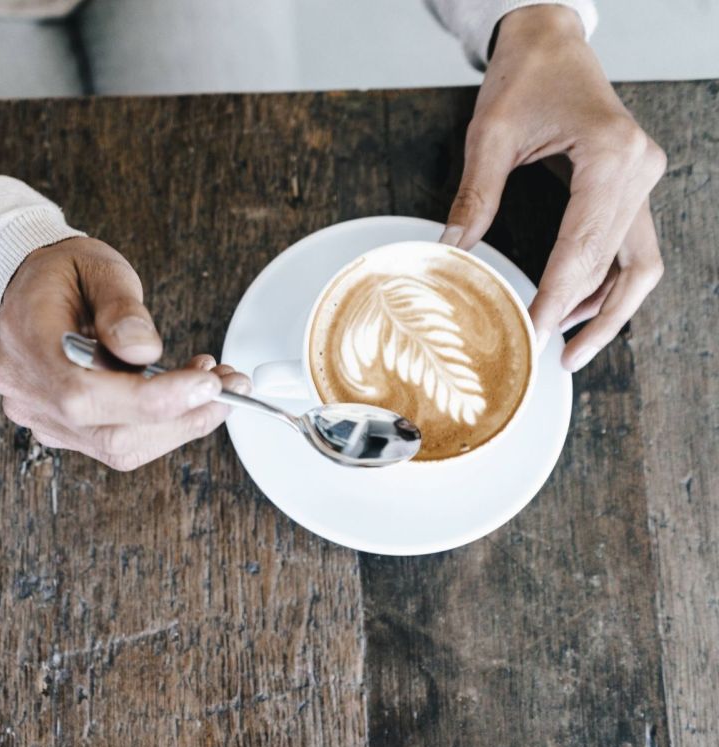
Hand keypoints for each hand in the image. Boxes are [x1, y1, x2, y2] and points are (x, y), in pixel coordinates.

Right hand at [0, 238, 249, 470]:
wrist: (28, 290)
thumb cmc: (62, 275)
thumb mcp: (97, 268)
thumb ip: (121, 308)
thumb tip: (144, 351)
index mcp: (28, 345)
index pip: (85, 393)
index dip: (152, 398)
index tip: (206, 384)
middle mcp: (29, 393)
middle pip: (110, 433)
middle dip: (182, 416)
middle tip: (229, 386)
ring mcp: (44, 418)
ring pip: (119, 447)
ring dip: (179, 424)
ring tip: (213, 386)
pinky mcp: (64, 429)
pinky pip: (117, 443)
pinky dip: (160, 426)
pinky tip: (185, 397)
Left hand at [441, 5, 665, 371]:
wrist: (549, 40)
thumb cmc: (523, 78)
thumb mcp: (488, 136)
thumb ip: (474, 200)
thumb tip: (450, 257)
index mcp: (611, 157)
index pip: (584, 248)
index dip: (559, 299)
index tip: (535, 336)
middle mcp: (639, 170)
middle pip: (624, 266)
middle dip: (590, 319)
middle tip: (557, 359)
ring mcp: (643, 178)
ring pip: (640, 264)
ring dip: (609, 310)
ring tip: (570, 348)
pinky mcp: (632, 185)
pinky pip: (629, 247)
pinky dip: (606, 283)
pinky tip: (574, 310)